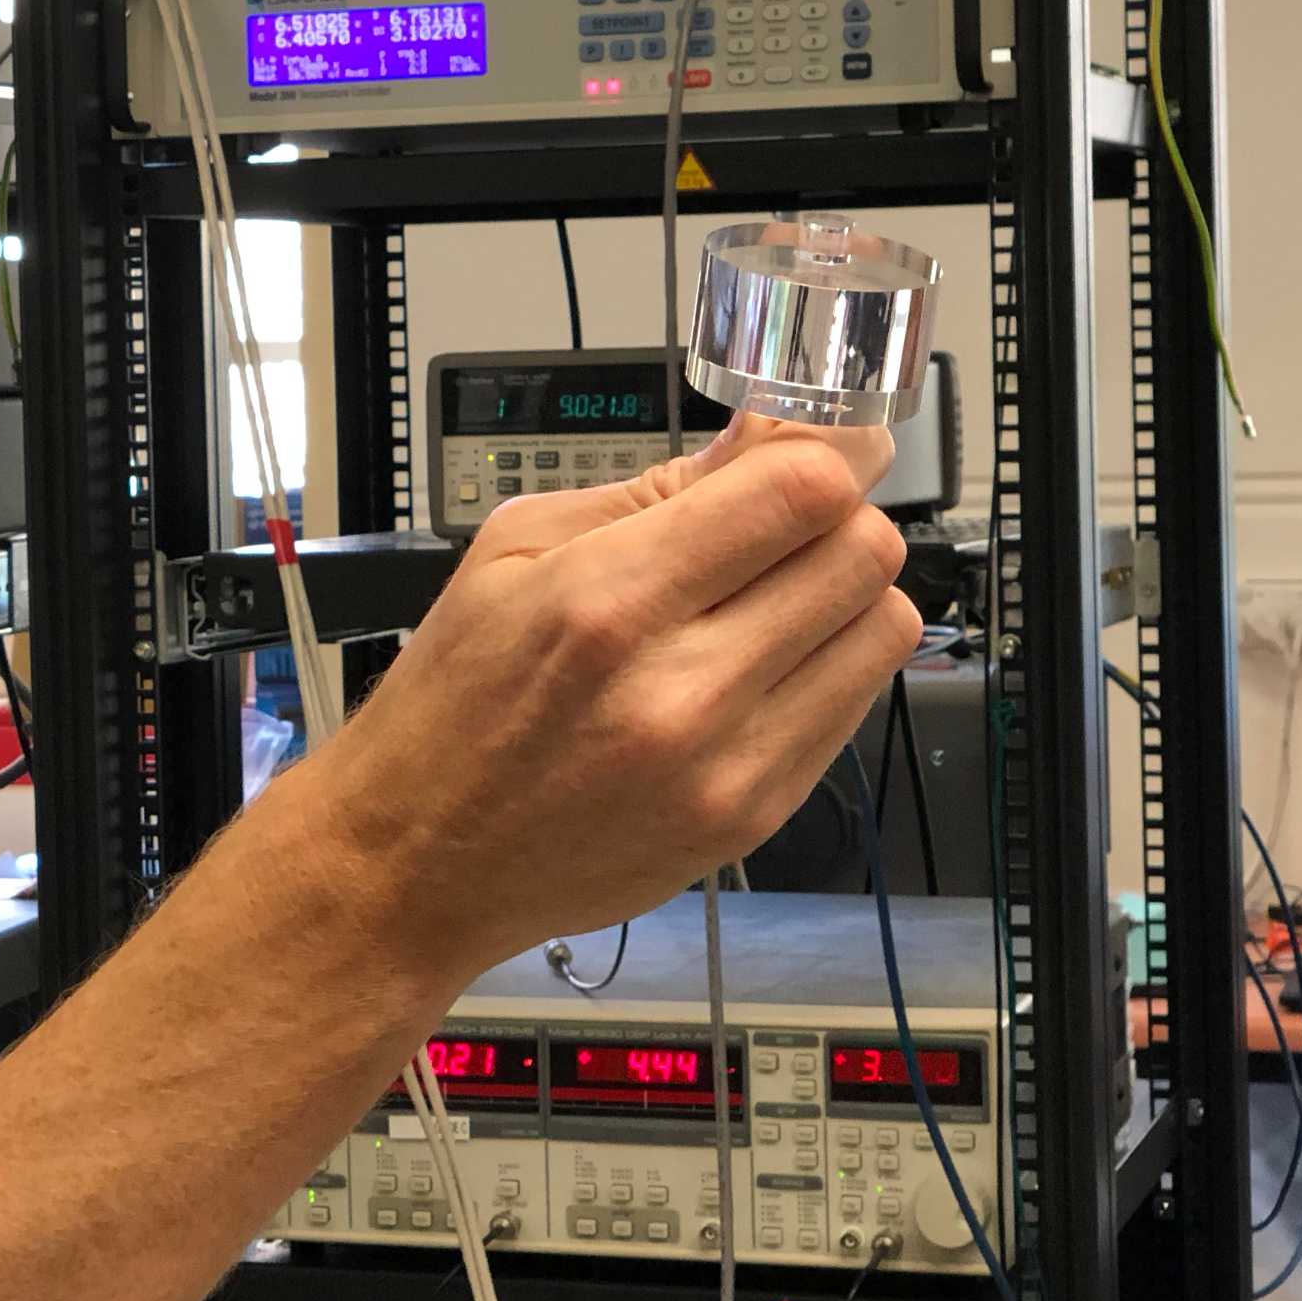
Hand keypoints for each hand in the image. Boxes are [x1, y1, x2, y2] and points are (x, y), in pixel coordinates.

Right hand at [283, 419, 919, 982]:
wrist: (416, 863)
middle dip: (835, 516)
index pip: (801, 492)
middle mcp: (681, 688)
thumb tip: (760, 438)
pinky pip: (854, 708)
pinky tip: (757, 667)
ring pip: (885, 630)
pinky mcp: (754, 818)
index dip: (828, 452)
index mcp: (606, 601)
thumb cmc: (451, 706)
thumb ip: (650, 492)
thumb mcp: (511, 553)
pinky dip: (825, 669)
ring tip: (774, 599)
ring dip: (844, 595)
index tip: (817, 446)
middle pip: (863, 553)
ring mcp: (729, 764)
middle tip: (786, 522)